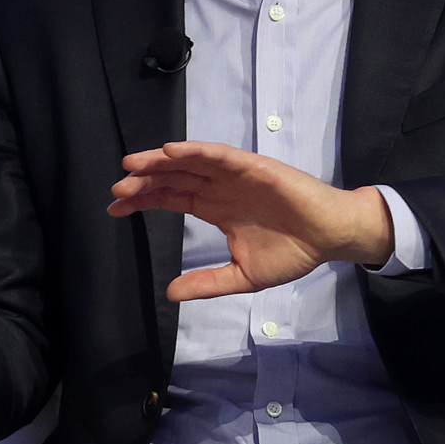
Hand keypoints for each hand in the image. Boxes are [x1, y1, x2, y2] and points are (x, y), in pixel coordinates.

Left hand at [107, 142, 393, 300]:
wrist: (330, 238)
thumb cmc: (292, 252)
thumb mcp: (242, 276)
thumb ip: (207, 283)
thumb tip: (169, 293)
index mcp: (215, 208)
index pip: (170, 198)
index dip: (143, 200)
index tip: (114, 207)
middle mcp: (220, 187)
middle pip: (173, 178)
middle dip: (144, 182)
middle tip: (116, 187)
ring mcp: (234, 175)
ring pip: (190, 162)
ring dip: (161, 160)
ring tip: (133, 164)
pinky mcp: (253, 166)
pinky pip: (219, 155)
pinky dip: (196, 150)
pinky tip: (172, 151)